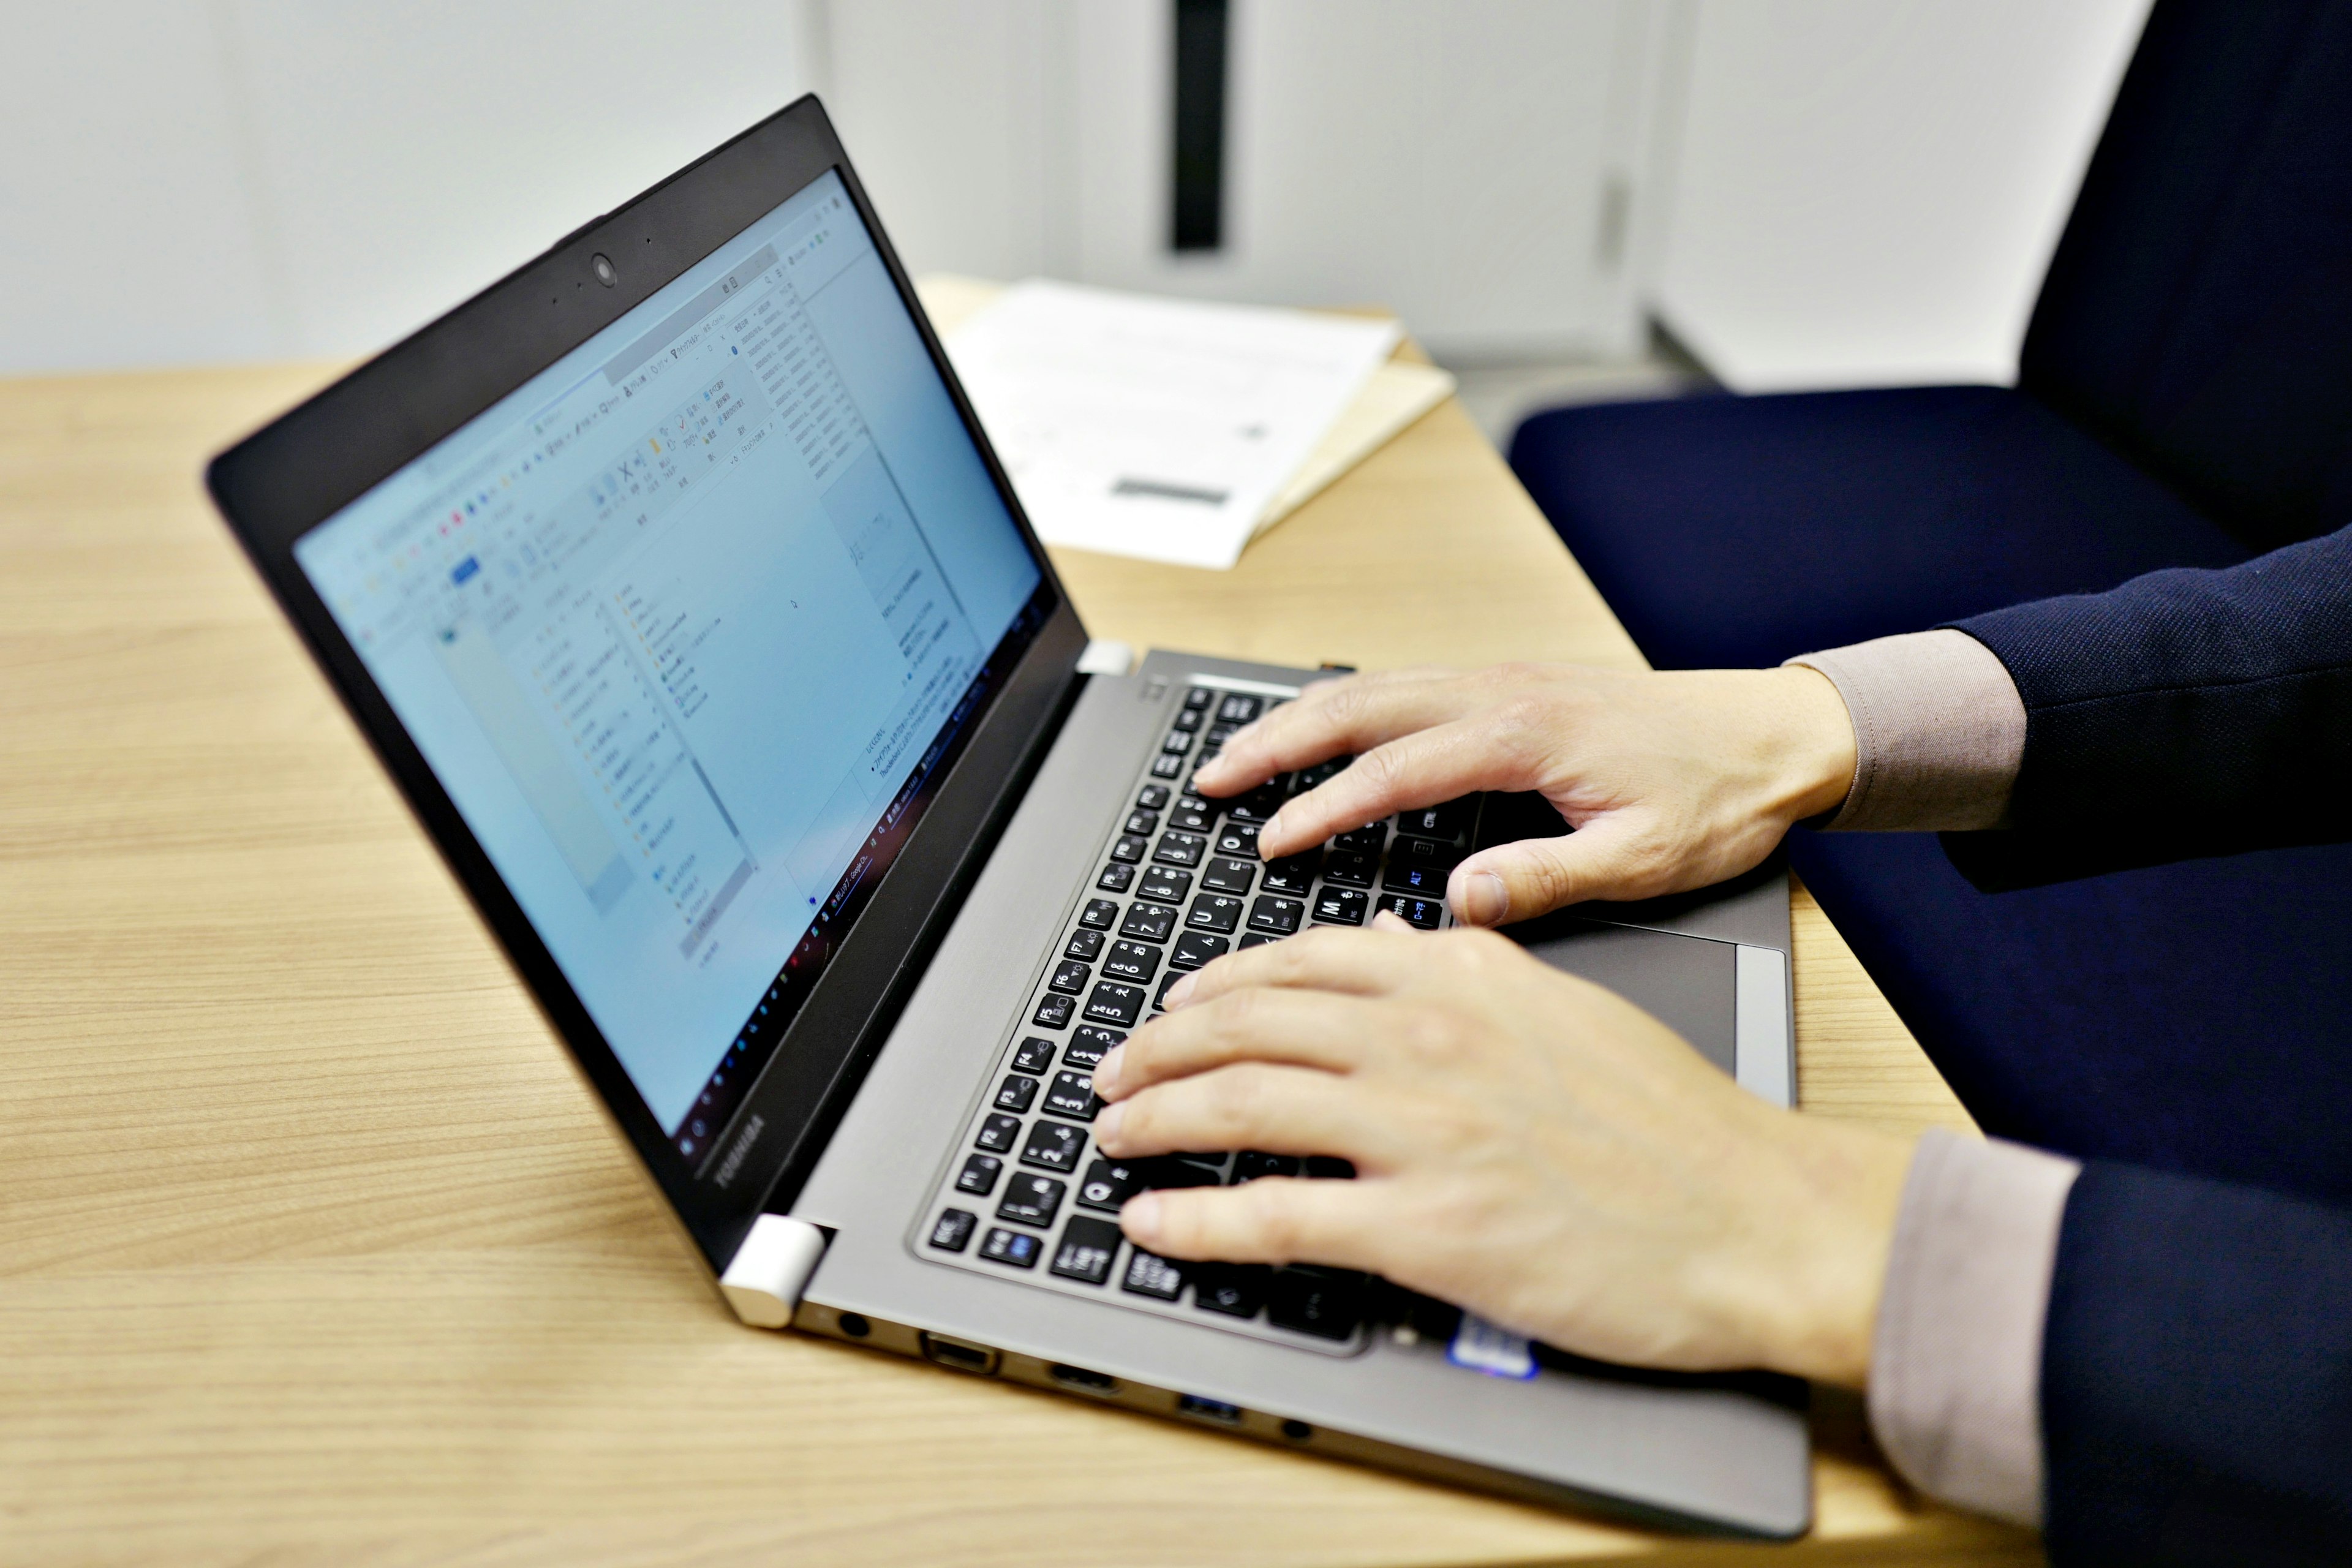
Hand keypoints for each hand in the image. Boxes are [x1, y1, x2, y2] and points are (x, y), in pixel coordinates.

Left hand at [1091, 920, 1915, 1384]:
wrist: (1757, 1215)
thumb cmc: (1676, 1124)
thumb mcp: (1567, 1008)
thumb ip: (1471, 972)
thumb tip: (1395, 948)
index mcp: (1463, 977)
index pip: (1298, 963)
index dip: (1214, 986)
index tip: (1175, 1007)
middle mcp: (1427, 1037)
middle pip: (1243, 1025)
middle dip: (1156, 1047)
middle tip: (1113, 1072)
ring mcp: (1421, 1130)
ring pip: (1236, 1106)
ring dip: (1151, 1119)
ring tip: (1111, 1134)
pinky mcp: (1426, 1227)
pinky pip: (1273, 1220)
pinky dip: (1194, 1224)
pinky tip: (1153, 1226)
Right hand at [1191, 663, 1855, 925]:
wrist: (1780, 733)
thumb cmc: (1721, 799)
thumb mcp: (1646, 859)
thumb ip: (1549, 879)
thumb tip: (1462, 902)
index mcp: (1525, 734)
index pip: (1394, 773)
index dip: (1321, 810)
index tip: (1267, 844)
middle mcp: (1502, 691)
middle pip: (1360, 708)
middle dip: (1275, 742)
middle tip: (1208, 778)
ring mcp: (1503, 677)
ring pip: (1375, 686)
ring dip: (1301, 718)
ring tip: (1238, 753)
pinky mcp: (1512, 681)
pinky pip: (1406, 683)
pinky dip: (1347, 705)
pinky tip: (1322, 730)